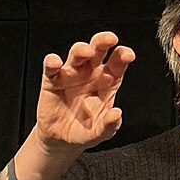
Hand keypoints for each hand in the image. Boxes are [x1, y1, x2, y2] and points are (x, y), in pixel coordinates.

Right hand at [35, 34, 132, 157]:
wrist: (60, 141)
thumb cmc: (84, 131)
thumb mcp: (100, 133)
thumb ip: (109, 125)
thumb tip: (117, 115)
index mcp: (107, 81)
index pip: (117, 62)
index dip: (123, 55)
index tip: (128, 55)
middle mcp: (90, 73)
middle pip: (98, 50)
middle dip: (104, 41)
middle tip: (110, 39)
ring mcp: (71, 74)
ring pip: (76, 54)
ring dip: (81, 49)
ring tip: (86, 52)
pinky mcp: (52, 80)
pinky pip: (51, 67)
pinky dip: (52, 62)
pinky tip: (55, 63)